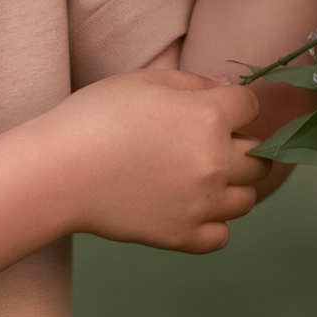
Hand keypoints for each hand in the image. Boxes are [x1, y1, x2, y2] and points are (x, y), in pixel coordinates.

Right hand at [38, 67, 267, 252]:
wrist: (58, 171)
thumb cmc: (96, 117)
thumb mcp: (146, 81)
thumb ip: (195, 83)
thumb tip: (225, 89)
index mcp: (209, 117)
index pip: (251, 108)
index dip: (235, 104)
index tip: (216, 107)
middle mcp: (215, 162)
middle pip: (258, 156)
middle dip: (241, 145)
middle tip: (210, 143)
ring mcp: (201, 203)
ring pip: (247, 198)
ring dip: (233, 185)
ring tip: (203, 176)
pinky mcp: (181, 236)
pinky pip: (221, 235)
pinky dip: (214, 223)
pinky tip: (193, 207)